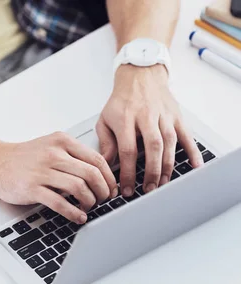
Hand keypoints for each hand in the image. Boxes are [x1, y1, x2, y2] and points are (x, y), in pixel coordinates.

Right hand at [0, 132, 118, 223]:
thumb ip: (73, 156)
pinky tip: (78, 216)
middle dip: (103, 192)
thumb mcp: (51, 146)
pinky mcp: (32, 188)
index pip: (97, 160)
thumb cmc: (24, 158)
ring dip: (90, 202)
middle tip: (103, 200)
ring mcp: (42, 171)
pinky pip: (60, 203)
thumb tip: (100, 175)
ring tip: (89, 208)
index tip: (111, 189)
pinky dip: (74, 212)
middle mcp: (53, 154)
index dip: (109, 178)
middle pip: (91, 174)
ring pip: (79, 188)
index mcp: (62, 142)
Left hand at [96, 65, 203, 196]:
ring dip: (167, 166)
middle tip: (148, 189)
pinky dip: (192, 151)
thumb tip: (105, 165)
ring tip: (162, 184)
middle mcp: (146, 116)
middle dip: (151, 171)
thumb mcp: (105, 119)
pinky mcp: (176, 116)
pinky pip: (187, 135)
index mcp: (125, 119)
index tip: (126, 188)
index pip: (127, 150)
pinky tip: (195, 166)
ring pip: (170, 143)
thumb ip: (106, 143)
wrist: (140, 76)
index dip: (128, 172)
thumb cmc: (121, 101)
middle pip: (152, 147)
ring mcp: (164, 116)